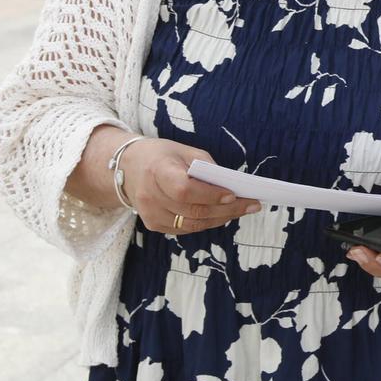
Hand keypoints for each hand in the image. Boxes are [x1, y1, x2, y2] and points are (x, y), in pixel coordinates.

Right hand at [121, 138, 260, 235]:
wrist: (128, 168)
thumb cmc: (163, 156)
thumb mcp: (185, 152)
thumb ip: (207, 167)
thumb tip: (233, 185)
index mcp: (157, 171)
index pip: (184, 190)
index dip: (210, 195)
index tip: (233, 194)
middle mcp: (150, 196)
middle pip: (193, 210)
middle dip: (227, 209)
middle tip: (252, 205)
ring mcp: (150, 214)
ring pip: (192, 224)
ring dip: (221, 218)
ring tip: (243, 210)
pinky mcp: (153, 224)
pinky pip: (185, 228)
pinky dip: (207, 222)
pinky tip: (223, 214)